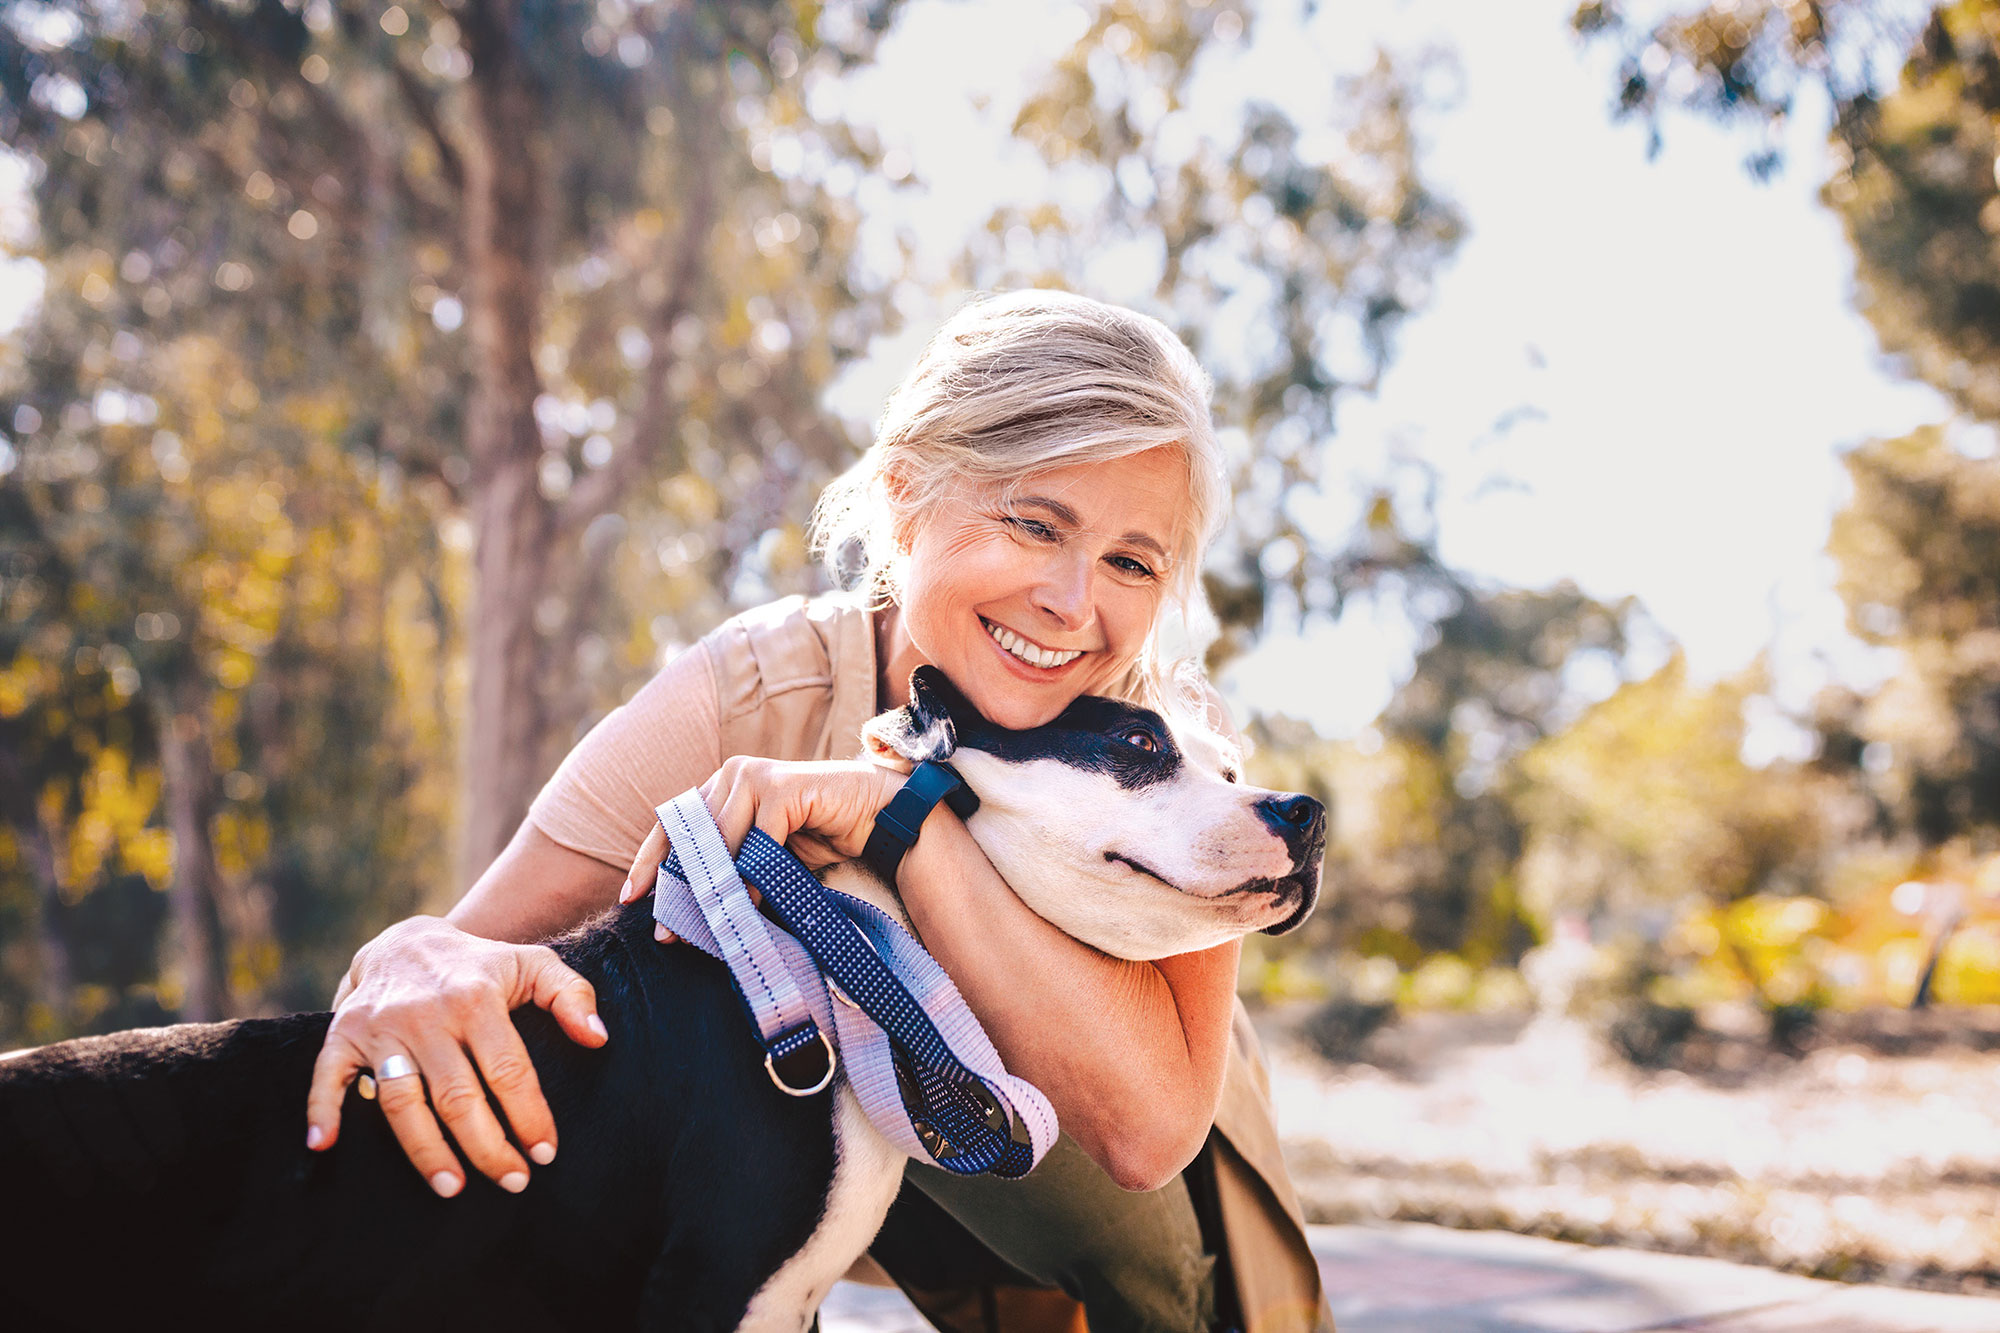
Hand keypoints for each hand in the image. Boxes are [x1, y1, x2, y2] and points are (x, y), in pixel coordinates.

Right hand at [306, 916, 607, 1196]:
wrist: (408, 940)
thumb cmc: (480, 965)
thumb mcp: (533, 964)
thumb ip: (572, 996)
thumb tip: (598, 1040)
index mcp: (477, 999)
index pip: (508, 1069)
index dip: (528, 1115)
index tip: (545, 1152)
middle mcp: (427, 1015)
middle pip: (458, 1096)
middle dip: (487, 1147)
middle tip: (513, 1182)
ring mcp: (382, 1026)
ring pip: (402, 1101)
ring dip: (425, 1150)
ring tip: (453, 1188)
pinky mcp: (343, 1034)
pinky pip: (327, 1076)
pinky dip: (323, 1110)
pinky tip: (326, 1146)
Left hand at [618, 758, 899, 940]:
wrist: (874, 816)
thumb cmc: (818, 836)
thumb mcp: (763, 856)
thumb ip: (728, 867)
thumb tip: (685, 912)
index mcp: (721, 785)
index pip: (673, 824)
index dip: (650, 861)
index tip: (631, 898)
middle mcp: (732, 773)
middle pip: (690, 835)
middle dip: (678, 887)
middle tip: (667, 931)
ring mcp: (756, 775)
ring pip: (720, 839)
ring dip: (713, 888)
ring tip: (707, 927)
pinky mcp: (782, 786)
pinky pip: (757, 840)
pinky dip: (752, 877)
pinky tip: (749, 906)